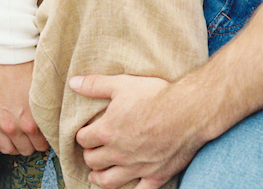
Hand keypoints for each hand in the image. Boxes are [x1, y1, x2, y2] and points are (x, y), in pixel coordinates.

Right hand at [0, 59, 49, 156]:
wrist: (4, 50)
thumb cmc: (28, 63)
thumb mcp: (45, 86)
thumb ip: (50, 106)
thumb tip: (60, 114)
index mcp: (31, 121)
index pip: (42, 145)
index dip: (46, 141)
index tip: (47, 135)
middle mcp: (13, 126)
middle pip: (24, 149)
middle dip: (30, 145)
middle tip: (34, 138)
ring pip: (5, 148)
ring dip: (13, 148)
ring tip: (18, 141)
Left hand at [71, 73, 199, 188]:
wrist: (188, 111)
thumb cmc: (156, 95)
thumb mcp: (123, 83)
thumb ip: (96, 85)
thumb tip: (73, 83)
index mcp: (107, 131)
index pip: (83, 139)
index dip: (82, 135)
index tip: (85, 133)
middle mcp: (118, 153)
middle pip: (93, 161)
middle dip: (90, 155)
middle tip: (92, 151)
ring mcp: (136, 168)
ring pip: (109, 181)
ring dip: (99, 178)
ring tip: (97, 175)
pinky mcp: (155, 176)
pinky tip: (129, 187)